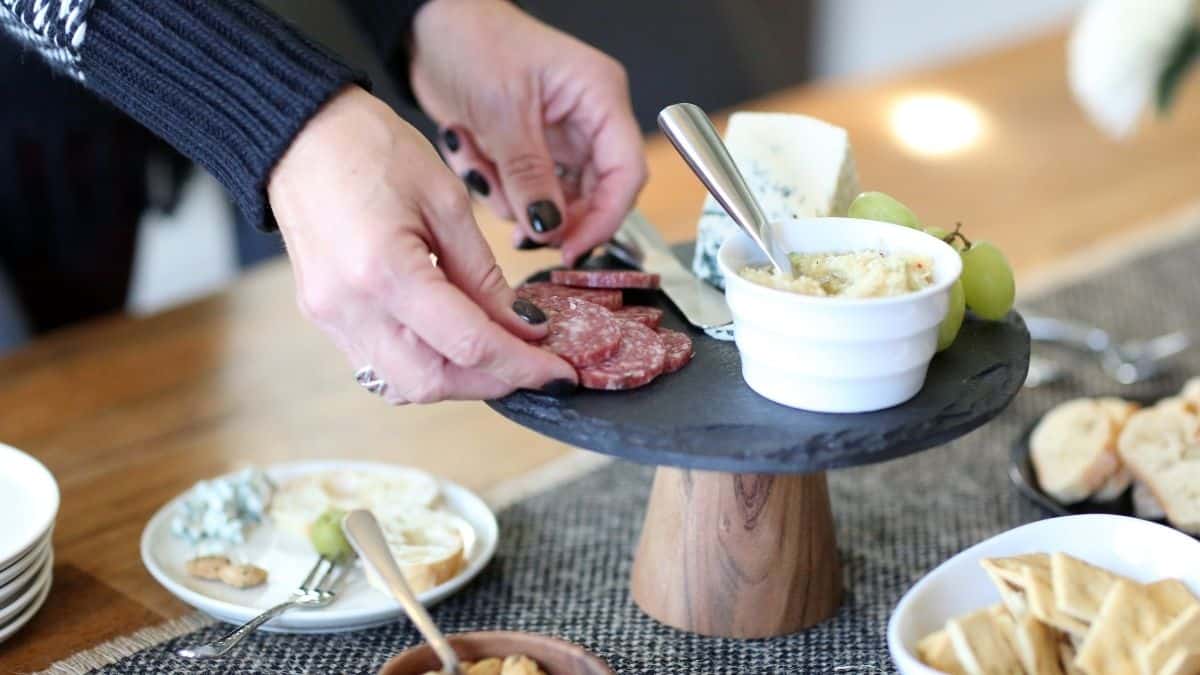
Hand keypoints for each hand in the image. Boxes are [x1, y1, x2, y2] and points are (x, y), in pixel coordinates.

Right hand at [268, 86, 576, 403]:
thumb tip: (524, 327)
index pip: (469, 346)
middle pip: (434, 383)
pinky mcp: (323, 316)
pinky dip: (423, 365)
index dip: (523, 366)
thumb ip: (485, 275)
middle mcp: (351, 307)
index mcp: (386, 271)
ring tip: (495, 354)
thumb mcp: (447, 202)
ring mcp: (330, 317)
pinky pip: (379, 365)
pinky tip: (451, 342)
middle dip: (491, 382)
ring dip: (458, 380)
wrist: (301, 133)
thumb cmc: (372, 149)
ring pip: (404, 385)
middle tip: (532, 365)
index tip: (559, 372)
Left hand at [410, 0, 647, 264]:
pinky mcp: (530, 150)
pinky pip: (524, 192)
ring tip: (478, 165)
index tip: (571, 249)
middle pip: (594, 194)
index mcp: (600, 97)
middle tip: (519, 229)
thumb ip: (529, 176)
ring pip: (555, 200)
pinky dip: (496, 188)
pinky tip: (471, 155)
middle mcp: (588, 119)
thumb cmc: (471, 39)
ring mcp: (560, 137)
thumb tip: (549, 228)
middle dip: (552, 215)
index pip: (625, 172)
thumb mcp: (502, 113)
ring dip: (514, 200)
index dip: (604, 218)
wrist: (427, 27)